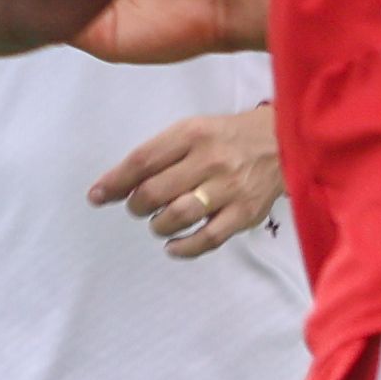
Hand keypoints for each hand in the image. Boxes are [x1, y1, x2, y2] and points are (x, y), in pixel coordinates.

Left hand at [89, 102, 285, 256]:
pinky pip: (208, 238)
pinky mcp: (246, 213)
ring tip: (159, 220)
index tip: (96, 196)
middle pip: (154, 192)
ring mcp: (230, 188)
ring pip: (177, 216)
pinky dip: (183, 247)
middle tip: (138, 206)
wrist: (284, 142)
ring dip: (157, 224)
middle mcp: (211, 160)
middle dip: (136, 205)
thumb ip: (157, 155)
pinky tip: (172, 246)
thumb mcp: (191, 131)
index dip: (113, 182)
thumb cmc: (225, 138)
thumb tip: (113, 185)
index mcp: (192, 134)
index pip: (142, 162)